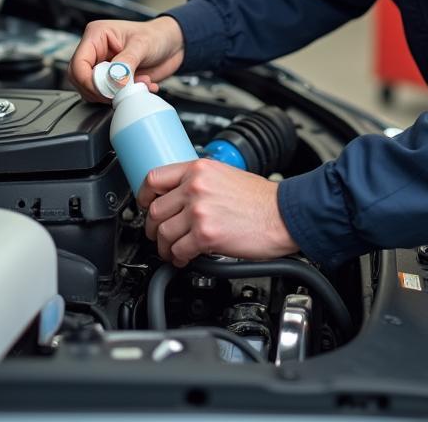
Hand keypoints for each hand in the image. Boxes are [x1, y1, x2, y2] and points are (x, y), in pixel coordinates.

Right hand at [68, 16, 184, 102]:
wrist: (174, 45)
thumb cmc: (157, 35)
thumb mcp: (142, 45)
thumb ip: (126, 62)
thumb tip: (113, 80)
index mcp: (97, 36)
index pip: (78, 63)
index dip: (88, 81)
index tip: (106, 90)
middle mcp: (96, 51)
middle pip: (80, 79)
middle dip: (100, 91)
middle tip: (120, 91)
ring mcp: (104, 67)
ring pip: (93, 90)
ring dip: (115, 94)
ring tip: (137, 84)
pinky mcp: (113, 80)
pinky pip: (108, 95)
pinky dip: (124, 97)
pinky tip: (141, 86)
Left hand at [139, 158, 298, 266]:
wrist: (284, 213)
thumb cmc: (261, 198)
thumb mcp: (226, 175)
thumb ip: (200, 182)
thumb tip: (181, 196)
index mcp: (199, 169)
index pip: (154, 177)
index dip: (143, 195)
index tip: (144, 204)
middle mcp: (195, 187)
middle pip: (154, 209)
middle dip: (153, 228)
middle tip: (158, 235)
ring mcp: (199, 210)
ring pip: (162, 233)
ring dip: (163, 247)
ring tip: (172, 251)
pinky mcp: (206, 235)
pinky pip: (178, 250)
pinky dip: (177, 259)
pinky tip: (184, 258)